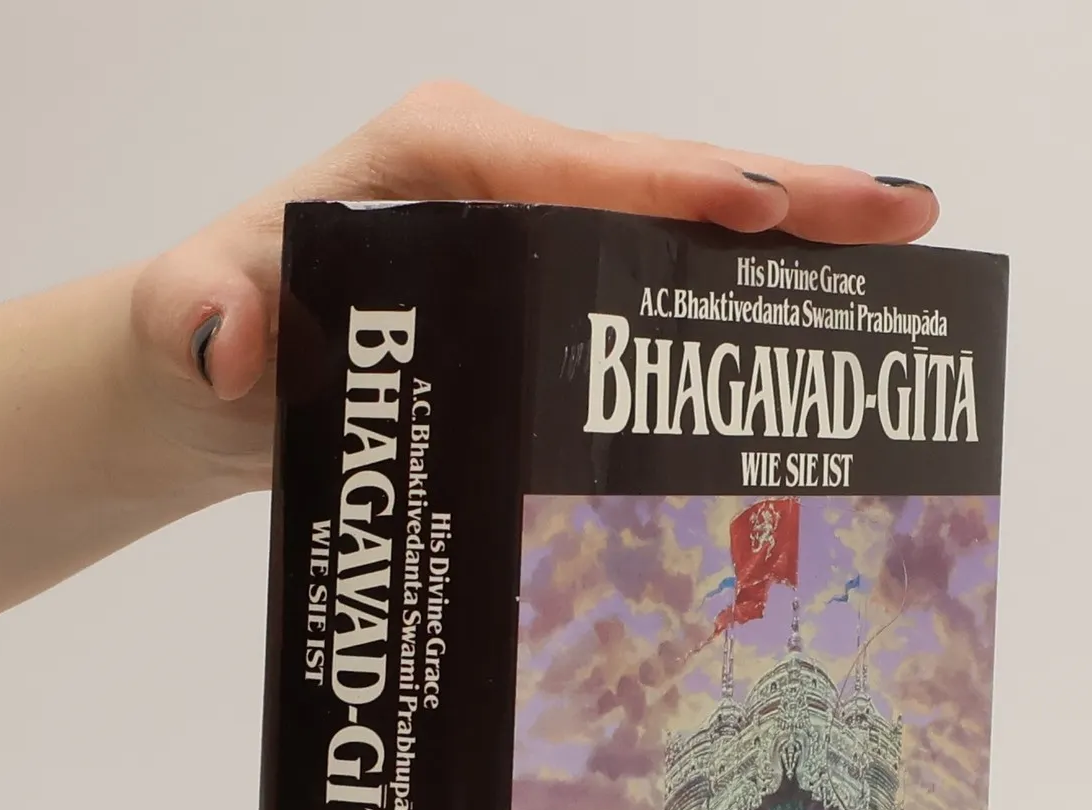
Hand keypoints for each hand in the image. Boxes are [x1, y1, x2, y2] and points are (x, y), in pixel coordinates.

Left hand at [128, 82, 938, 489]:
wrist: (206, 371)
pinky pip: (655, 271)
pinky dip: (737, 286)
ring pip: (676, 220)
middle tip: (906, 212)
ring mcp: (530, 219)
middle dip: (787, 194)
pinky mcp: (543, 273)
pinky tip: (809, 315)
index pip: (574, 165)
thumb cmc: (205, 333)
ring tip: (899, 249)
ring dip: (790, 235)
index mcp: (436, 156)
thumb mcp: (185, 322)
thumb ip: (196, 316)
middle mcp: (498, 171)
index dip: (673, 187)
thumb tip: (233, 344)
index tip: (762, 209)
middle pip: (661, 176)